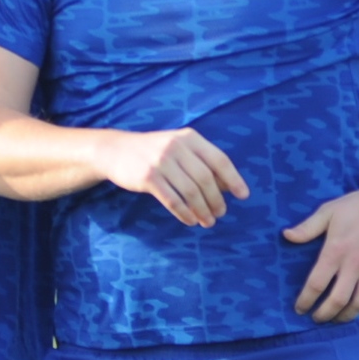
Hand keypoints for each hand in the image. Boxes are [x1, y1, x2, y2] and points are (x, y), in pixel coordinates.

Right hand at [103, 128, 247, 227]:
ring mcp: (161, 162)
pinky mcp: (148, 177)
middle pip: (206, 179)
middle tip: (220, 214)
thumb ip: (201, 162)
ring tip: (208, 221)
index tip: (243, 196)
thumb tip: (227, 186)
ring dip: (202, 210)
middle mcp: (176, 147)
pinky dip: (184, 213)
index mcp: (189, 137)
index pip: (219, 159)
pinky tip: (190, 220)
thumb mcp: (178, 147)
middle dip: (216, 200)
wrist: (115, 150)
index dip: (233, 179)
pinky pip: (172, 200)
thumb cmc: (153, 151)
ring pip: (191, 192)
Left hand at [284, 180, 358, 322]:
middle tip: (316, 318)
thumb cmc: (356, 207)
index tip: (299, 309)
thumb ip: (307, 228)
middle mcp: (354, 265)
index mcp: (335, 251)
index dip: (306, 301)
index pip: (316, 284)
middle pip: (337, 301)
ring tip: (335, 318)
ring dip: (344, 316)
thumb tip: (286, 236)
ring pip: (358, 304)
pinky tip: (354, 306)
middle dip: (324, 315)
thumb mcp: (328, 212)